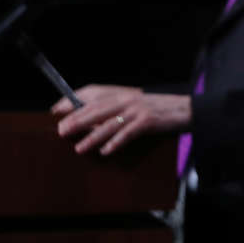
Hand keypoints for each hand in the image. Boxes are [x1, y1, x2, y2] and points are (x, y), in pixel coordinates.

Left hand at [53, 84, 191, 155]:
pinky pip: (128, 133)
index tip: (56, 110)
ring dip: (93, 136)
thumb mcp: (136, 103)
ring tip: (80, 147)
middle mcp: (128, 98)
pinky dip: (116, 142)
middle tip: (62, 131)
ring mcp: (138, 109)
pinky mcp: (148, 121)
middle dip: (77, 120)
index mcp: (123, 92)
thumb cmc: (159, 108)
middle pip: (97, 108)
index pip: (93, 92)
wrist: (187, 108)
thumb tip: (89, 124)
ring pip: (110, 123)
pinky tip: (106, 151)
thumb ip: (115, 109)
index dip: (72, 100)